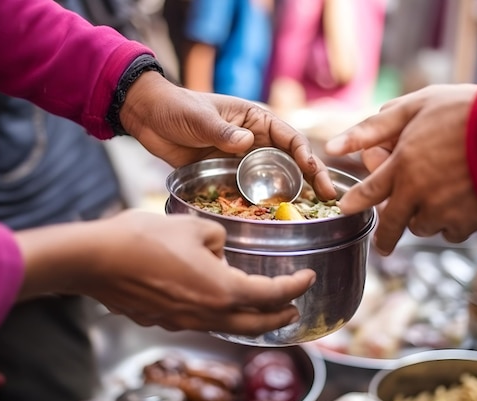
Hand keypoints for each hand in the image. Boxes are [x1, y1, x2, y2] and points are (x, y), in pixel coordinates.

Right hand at [15, 210, 315, 335]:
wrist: (95, 260)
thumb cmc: (144, 239)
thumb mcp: (192, 226)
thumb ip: (217, 237)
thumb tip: (219, 246)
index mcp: (222, 290)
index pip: (271, 294)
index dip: (294, 286)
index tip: (307, 278)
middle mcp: (207, 313)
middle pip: (254, 324)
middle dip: (278, 317)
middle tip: (293, 309)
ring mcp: (182, 321)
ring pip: (227, 326)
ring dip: (249, 320)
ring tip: (259, 309)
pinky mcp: (162, 320)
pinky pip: (199, 321)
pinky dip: (217, 315)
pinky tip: (211, 300)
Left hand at [120, 72, 336, 201]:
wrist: (148, 117)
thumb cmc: (177, 108)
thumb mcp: (200, 118)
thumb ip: (223, 132)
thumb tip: (247, 143)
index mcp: (256, 120)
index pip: (289, 138)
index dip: (306, 156)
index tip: (317, 173)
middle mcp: (255, 140)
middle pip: (289, 161)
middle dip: (310, 178)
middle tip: (328, 198)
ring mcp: (241, 159)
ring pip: (272, 178)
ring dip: (290, 193)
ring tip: (308, 212)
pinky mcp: (226, 174)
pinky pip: (248, 189)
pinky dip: (261, 201)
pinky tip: (271, 217)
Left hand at [325, 84, 476, 254]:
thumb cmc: (466, 112)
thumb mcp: (415, 106)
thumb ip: (372, 128)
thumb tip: (333, 147)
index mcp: (401, 165)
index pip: (368, 193)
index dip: (355, 203)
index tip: (347, 210)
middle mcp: (417, 194)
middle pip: (393, 224)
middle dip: (386, 236)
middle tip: (385, 244)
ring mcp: (443, 211)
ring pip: (422, 227)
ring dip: (423, 218)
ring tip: (437, 200)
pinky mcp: (468, 223)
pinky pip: (450, 232)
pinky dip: (451, 224)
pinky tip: (460, 206)